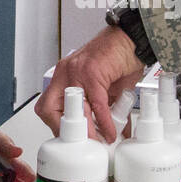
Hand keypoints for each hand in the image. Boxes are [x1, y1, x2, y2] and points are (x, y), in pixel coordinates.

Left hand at [35, 25, 142, 140]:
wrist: (132, 37)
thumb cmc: (119, 58)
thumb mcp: (105, 88)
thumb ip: (102, 109)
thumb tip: (108, 133)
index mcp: (64, 77)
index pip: (47, 106)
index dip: (56, 125)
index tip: (71, 139)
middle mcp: (65, 74)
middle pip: (49, 109)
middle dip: (63, 130)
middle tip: (79, 144)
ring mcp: (76, 72)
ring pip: (72, 109)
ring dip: (85, 131)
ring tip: (97, 143)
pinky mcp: (92, 73)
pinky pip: (96, 104)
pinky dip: (104, 122)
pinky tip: (111, 131)